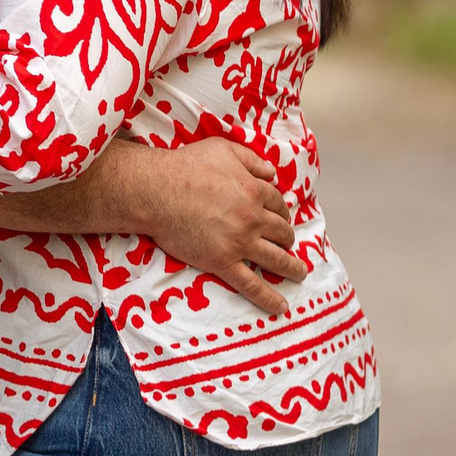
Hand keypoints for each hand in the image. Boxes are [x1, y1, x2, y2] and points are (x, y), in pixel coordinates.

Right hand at [133, 138, 306, 317]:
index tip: (280, 218)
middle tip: (288, 244)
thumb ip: (252, 159)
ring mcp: (240, 243)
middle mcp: (253, 219)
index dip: (281, 212)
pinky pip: (251, 285)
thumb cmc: (186, 166)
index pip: (278, 205)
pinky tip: (281, 306)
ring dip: (291, 268)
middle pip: (282, 232)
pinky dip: (269, 298)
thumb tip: (272, 172)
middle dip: (288, 239)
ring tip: (299, 273)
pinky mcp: (222, 262)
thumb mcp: (223, 149)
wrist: (157, 191)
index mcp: (255, 192)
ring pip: (275, 259)